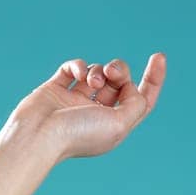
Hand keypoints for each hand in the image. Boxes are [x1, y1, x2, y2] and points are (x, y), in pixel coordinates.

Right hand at [5, 53, 166, 161]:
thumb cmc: (77, 135)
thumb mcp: (120, 124)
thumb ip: (137, 103)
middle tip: (113, 74)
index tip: (158, 57)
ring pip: (97, 73)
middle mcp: (95, 114)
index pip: (141, 100)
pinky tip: (77, 73)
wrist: (37, 137)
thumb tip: (130, 87)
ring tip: (92, 80)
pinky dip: (77, 66)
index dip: (153, 79)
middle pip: (120, 82)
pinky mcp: (55, 90)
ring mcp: (74, 101)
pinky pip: (72, 69)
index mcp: (113, 126)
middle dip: (120, 70)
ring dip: (99, 70)